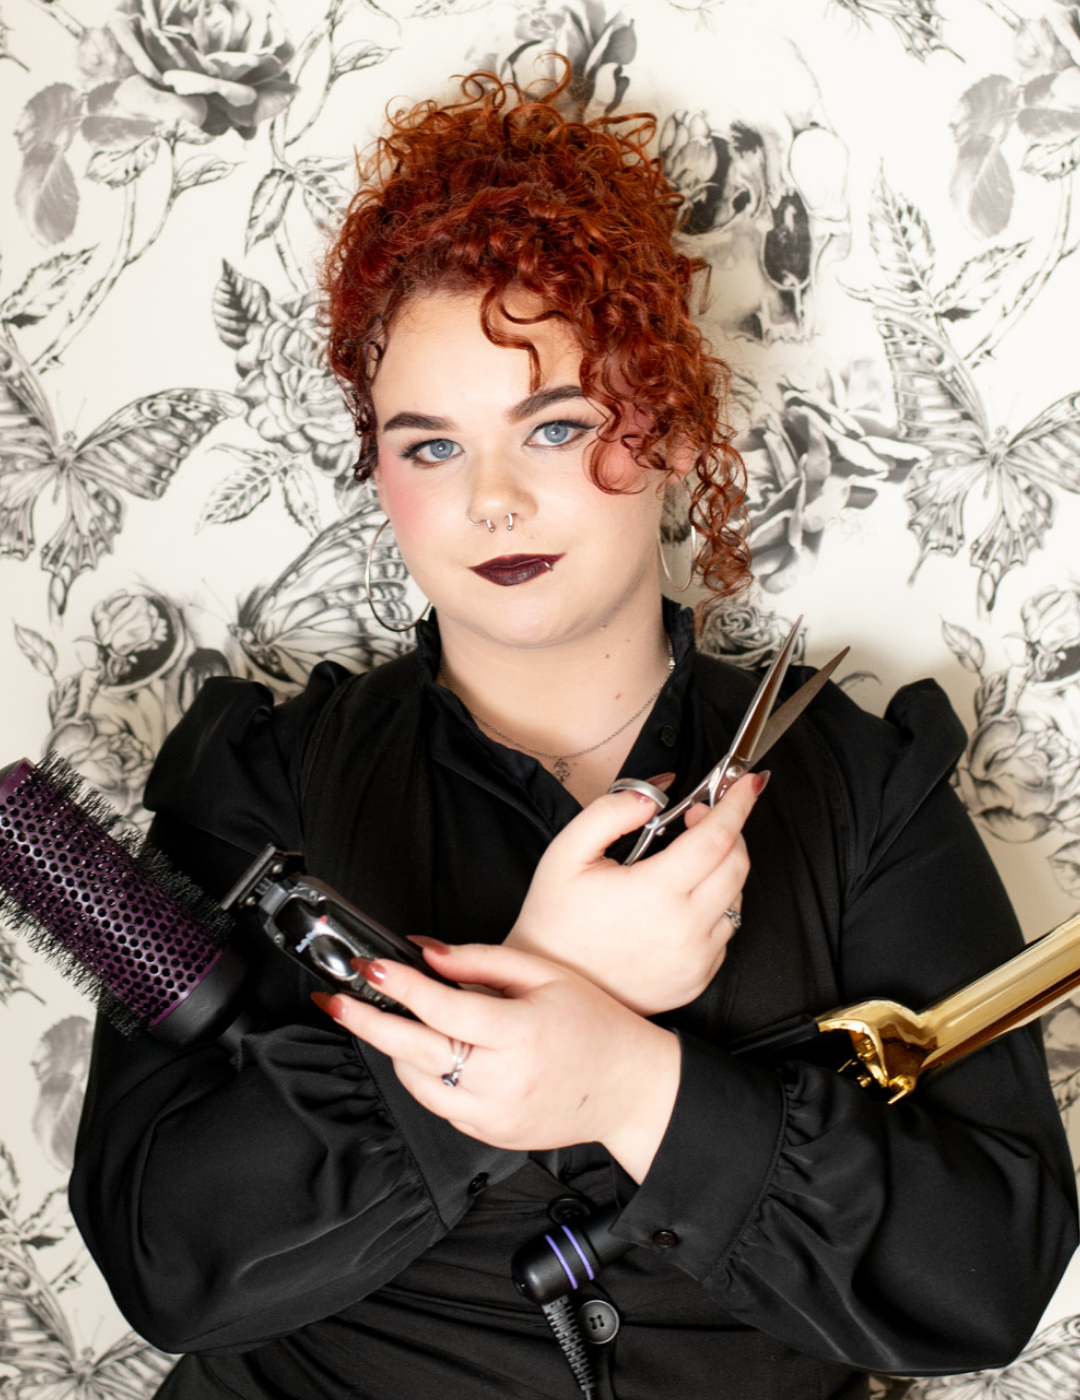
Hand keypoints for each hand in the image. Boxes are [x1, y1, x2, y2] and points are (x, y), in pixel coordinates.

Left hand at [312, 941, 680, 1183]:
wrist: (630, 1089)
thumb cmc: (596, 1026)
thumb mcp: (545, 977)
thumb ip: (481, 961)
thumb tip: (426, 952)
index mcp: (520, 1033)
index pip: (443, 1008)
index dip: (399, 986)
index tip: (370, 967)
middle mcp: (503, 1079)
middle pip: (415, 1050)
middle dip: (367, 1022)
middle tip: (334, 1000)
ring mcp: (493, 1114)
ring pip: (418, 1082)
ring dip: (394, 1050)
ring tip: (387, 1020)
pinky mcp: (489, 1135)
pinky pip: (438, 1105)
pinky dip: (422, 1076)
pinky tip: (425, 1051)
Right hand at [504, 771, 766, 1015]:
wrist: (552, 981)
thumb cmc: (556, 918)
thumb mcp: (568, 851)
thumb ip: (611, 812)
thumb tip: (654, 795)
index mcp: (656, 892)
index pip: (717, 837)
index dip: (736, 804)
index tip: (746, 784)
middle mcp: (685, 929)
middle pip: (737, 866)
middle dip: (729, 831)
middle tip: (696, 818)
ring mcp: (695, 960)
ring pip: (736, 900)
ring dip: (721, 871)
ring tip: (684, 864)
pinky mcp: (697, 980)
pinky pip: (724, 934)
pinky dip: (714, 910)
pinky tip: (680, 904)